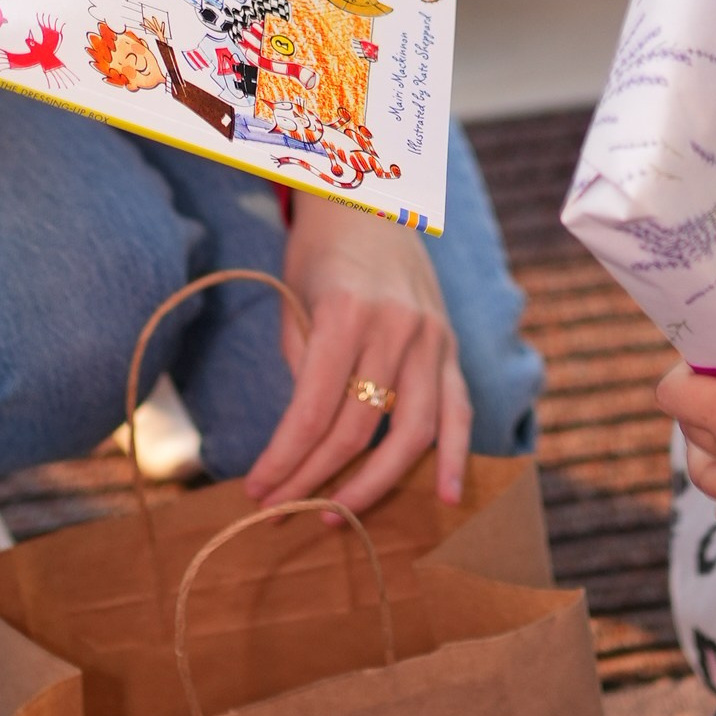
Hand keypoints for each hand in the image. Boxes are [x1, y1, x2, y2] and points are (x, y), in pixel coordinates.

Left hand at [246, 199, 472, 516]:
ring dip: (373, 483)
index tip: (257, 490)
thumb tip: (305, 442)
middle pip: (358, 428)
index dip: (284, 459)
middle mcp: (396, 327)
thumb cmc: (320, 255)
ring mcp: (432, 339)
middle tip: (281, 510)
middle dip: (314, 478)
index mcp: (346, 313)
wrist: (373, 200)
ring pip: (411, 432)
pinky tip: (445, 496)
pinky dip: (455, 457)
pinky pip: (458, 412)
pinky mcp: (451, 347)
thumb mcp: (296, 304)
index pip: (313, 409)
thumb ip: (305, 370)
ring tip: (337, 515)